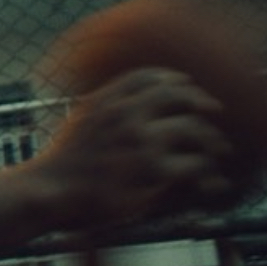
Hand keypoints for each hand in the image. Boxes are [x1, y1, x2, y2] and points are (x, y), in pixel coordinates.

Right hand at [27, 68, 234, 229]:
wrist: (49, 189)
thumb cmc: (61, 164)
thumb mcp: (79, 123)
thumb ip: (105, 110)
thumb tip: (123, 105)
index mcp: (105, 99)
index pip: (147, 75)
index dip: (173, 78)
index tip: (186, 85)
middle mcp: (124, 113)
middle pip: (176, 94)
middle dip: (200, 101)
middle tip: (213, 112)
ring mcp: (139, 140)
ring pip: (193, 128)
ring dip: (210, 140)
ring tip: (218, 151)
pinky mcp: (152, 169)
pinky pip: (194, 163)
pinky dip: (206, 172)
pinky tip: (209, 181)